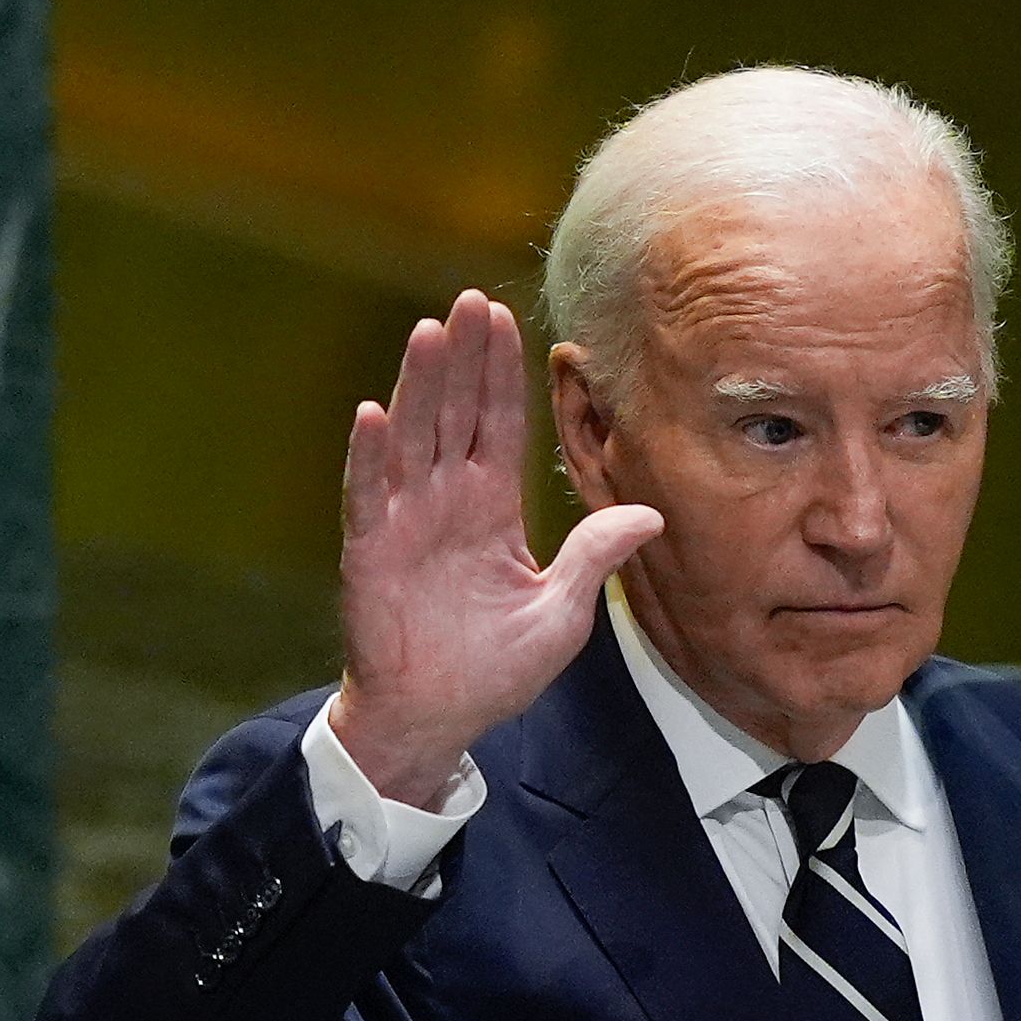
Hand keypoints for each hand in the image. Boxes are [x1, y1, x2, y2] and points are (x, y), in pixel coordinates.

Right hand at [333, 290, 662, 805]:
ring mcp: (404, 522)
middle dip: (462, 358)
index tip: (507, 319)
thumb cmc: (495, 669)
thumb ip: (596, 557)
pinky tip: (373, 414)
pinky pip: (368, 497)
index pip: (497, 426)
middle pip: (454, 414)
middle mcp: (445, 503)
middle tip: (470, 300)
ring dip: (418, 386)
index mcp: (490, 510)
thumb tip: (653, 513)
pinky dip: (368, 457)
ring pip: (411, 439)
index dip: (501, 374)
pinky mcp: (370, 553)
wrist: (438, 719)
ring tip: (428, 332)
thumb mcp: (563, 612)